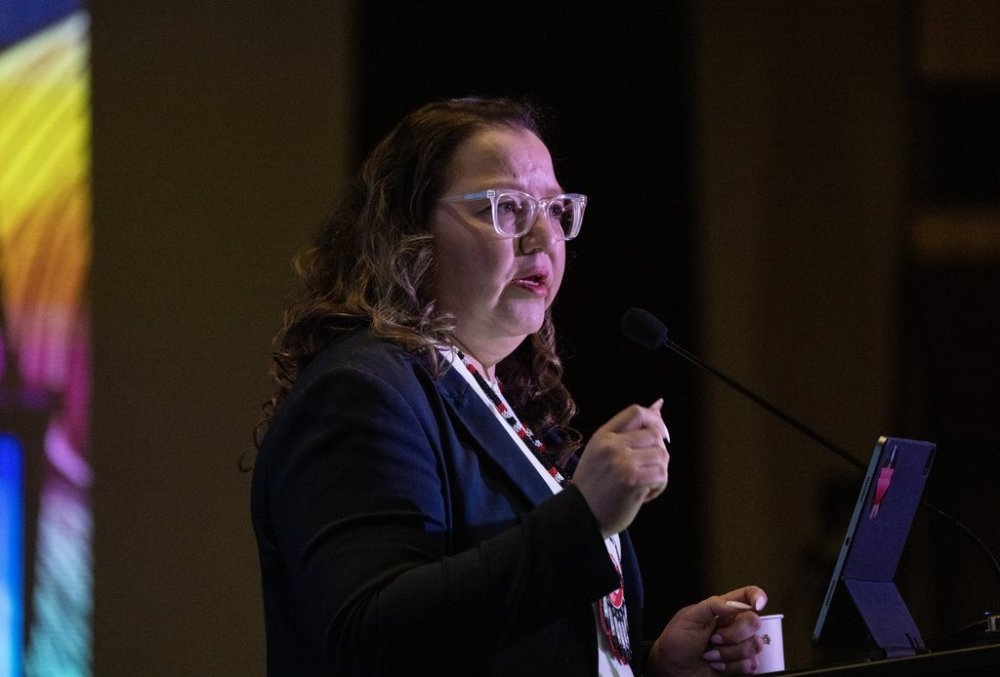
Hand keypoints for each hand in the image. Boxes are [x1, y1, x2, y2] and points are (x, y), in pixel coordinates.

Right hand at [573, 399, 669, 536]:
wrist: (580, 517)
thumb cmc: (594, 486)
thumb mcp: (603, 451)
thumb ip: (629, 431)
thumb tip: (660, 404)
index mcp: (603, 435)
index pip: (637, 412)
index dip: (656, 420)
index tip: (661, 436)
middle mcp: (611, 445)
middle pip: (655, 435)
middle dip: (659, 453)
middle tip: (647, 470)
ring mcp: (621, 461)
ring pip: (662, 455)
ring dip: (660, 472)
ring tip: (645, 484)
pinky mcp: (631, 480)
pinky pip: (661, 475)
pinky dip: (659, 486)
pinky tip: (645, 494)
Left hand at [647, 586, 767, 676]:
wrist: (673, 670)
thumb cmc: (677, 641)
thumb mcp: (689, 617)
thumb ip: (712, 606)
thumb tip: (735, 604)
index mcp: (723, 610)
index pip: (747, 595)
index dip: (757, 597)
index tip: (757, 606)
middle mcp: (734, 626)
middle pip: (754, 622)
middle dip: (734, 634)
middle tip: (714, 639)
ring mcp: (739, 646)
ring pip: (754, 646)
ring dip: (730, 653)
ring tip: (711, 655)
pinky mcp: (741, 665)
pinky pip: (752, 665)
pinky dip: (733, 668)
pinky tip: (718, 666)